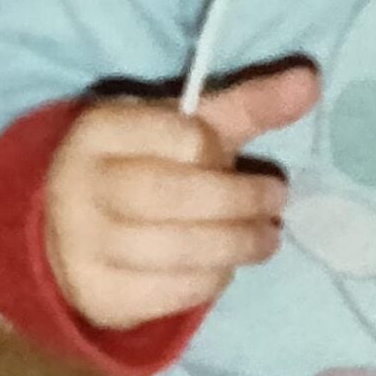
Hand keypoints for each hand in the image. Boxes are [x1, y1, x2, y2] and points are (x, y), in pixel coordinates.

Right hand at [43, 62, 320, 331]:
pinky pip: (171, 291)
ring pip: (178, 248)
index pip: (178, 136)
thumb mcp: (184, 128)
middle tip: (275, 203)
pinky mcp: (98, 295)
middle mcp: (81, 186)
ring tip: (266, 238)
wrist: (64, 232)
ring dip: (238, 245)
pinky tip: (224, 267)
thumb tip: (310, 81)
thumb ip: (247, 104)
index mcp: (99, 130)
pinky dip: (211, 279)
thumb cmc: (141, 165)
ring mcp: (83, 245)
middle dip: (241, 201)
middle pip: (178, 195)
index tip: (233, 158)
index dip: (216, 151)